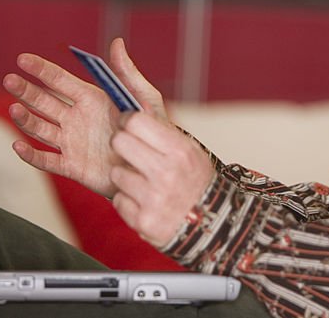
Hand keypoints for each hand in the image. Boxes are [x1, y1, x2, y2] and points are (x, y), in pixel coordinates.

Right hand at [3, 37, 167, 197]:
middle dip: (26, 91)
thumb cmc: (151, 128)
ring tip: (14, 109)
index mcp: (91, 99)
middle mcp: (76, 118)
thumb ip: (127, 72)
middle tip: (10, 80)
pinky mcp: (72, 166)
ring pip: (40, 128)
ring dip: (25, 119)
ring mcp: (72, 142)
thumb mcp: (143, 97)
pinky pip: (47, 160)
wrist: (153, 166)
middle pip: (44, 102)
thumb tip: (116, 42)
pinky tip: (18, 145)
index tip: (22, 59)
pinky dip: (31, 155)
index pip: (60, 80)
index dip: (42, 69)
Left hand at [109, 111, 215, 246]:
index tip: (127, 124)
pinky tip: (144, 201)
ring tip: (143, 183)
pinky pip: (118, 200)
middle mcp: (166, 173)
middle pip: (119, 142)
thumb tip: (136, 104)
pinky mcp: (142, 220)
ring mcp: (153, 198)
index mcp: (179, 150)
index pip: (136, 121)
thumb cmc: (197, 182)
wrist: (212, 225)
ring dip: (125, 177)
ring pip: (116, 173)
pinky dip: (128, 201)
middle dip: (121, 145)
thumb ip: (162, 130)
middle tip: (130, 151)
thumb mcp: (189, 151)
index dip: (127, 120)